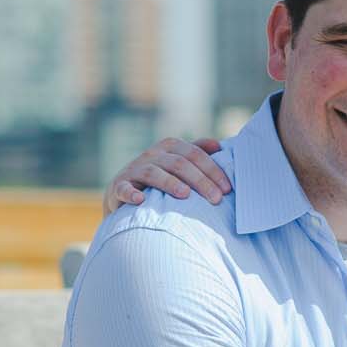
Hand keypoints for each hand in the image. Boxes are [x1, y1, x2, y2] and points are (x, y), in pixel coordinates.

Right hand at [103, 137, 229, 214]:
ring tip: (185, 195)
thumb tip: (219, 145)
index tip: (227, 188)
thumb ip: (197, 152)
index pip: (194, 154)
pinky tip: (140, 200)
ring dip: (170, 183)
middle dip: (200, 180)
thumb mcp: (177, 163)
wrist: (123, 195)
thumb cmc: (159, 179)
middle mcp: (152, 155)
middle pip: (179, 164)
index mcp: (169, 147)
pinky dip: (130, 194)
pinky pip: (124, 189)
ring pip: (154, 173)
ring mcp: (134, 170)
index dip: (212, 170)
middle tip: (216, 198)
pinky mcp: (118, 187)